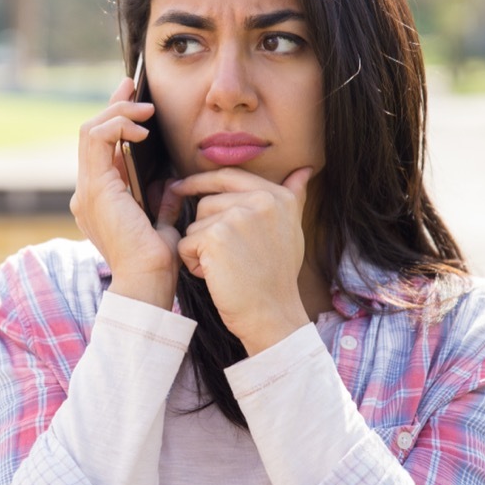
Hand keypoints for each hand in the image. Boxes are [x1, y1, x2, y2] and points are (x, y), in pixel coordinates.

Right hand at [70, 77, 182, 307]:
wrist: (148, 282)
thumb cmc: (158, 261)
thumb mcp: (163, 221)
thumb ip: (162, 201)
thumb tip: (171, 181)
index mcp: (101, 199)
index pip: (100, 148)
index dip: (115, 118)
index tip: (134, 99)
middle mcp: (87, 192)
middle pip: (91, 133)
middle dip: (113, 106)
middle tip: (133, 87)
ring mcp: (87, 190)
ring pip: (90, 131)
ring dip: (117, 112)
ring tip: (143, 108)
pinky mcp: (95, 188)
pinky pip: (97, 140)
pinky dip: (117, 126)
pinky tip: (141, 130)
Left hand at [172, 167, 313, 353]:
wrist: (272, 314)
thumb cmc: (277, 276)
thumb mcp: (291, 229)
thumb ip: (293, 196)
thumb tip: (304, 170)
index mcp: (278, 196)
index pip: (228, 176)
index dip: (201, 181)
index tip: (181, 187)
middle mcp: (260, 200)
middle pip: (206, 202)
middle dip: (206, 230)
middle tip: (229, 258)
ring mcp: (237, 216)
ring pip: (194, 224)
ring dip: (200, 248)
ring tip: (226, 268)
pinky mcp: (215, 236)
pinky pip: (185, 244)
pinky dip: (193, 264)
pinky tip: (216, 276)